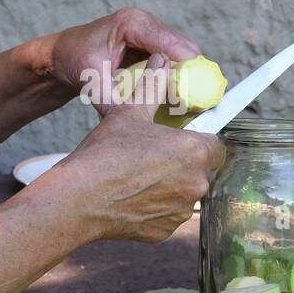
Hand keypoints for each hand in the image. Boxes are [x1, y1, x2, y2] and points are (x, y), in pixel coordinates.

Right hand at [42, 54, 225, 242]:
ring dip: (170, 184)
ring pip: (185, 192)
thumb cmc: (103, 155)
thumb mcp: (130, 112)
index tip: (184, 135)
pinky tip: (132, 195)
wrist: (78, 200)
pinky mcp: (166, 231)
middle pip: (201, 168)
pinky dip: (156, 205)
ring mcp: (182, 211)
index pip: (215, 142)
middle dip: (182, 161)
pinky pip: (169, 213)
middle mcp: (196, 184)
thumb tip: (162, 61)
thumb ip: (153, 86)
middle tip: (153, 152)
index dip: (198, 137)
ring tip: (138, 174)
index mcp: (195, 151)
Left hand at [47, 7, 200, 115]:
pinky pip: (175, 59)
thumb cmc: (73, 60)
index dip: (187, 70)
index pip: (173, 45)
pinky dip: (177, 76)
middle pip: (186, 49)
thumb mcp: (91, 83)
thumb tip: (129, 124)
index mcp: (132, 24)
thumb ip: (111, 102)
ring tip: (182, 104)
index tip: (191, 98)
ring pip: (184, 55)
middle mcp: (146, 22)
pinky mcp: (152, 43)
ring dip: (185, 77)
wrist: (62, 54)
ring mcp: (151, 31)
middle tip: (188, 106)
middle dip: (190, 77)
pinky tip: (172, 96)